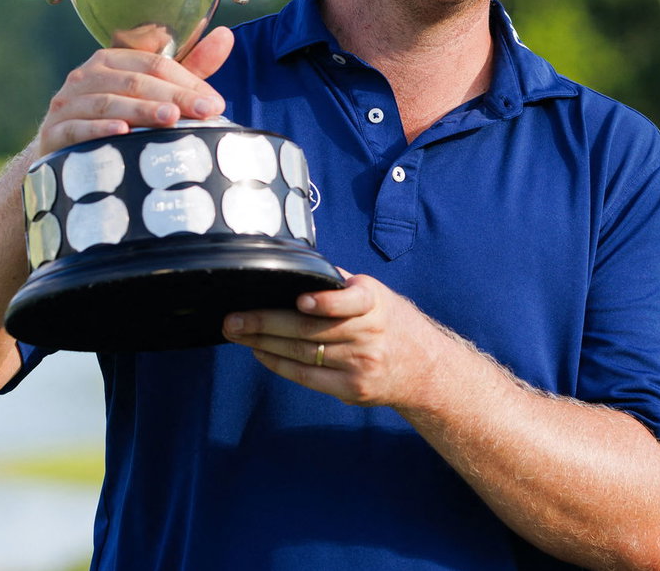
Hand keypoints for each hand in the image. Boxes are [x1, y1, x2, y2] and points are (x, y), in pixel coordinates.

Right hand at [36, 26, 233, 153]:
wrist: (63, 150)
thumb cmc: (117, 116)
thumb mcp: (154, 91)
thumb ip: (190, 68)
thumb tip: (226, 36)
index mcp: (111, 61)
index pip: (154, 64)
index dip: (186, 82)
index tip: (214, 102)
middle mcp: (86, 76)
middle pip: (134, 81)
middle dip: (172, 97)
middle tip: (203, 112)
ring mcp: (67, 103)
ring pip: (107, 102)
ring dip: (141, 110)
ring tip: (171, 120)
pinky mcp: (54, 131)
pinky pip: (77, 127)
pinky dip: (99, 129)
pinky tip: (122, 132)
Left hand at [222, 274, 456, 408]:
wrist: (425, 368)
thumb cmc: (391, 323)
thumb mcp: (377, 295)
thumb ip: (340, 285)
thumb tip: (295, 269)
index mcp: (374, 303)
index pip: (350, 302)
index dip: (324, 302)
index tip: (300, 299)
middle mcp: (369, 334)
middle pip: (310, 330)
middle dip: (266, 323)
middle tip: (233, 319)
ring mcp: (360, 364)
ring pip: (302, 353)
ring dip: (264, 342)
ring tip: (237, 332)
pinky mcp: (353, 389)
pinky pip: (307, 377)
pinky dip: (279, 363)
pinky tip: (260, 351)